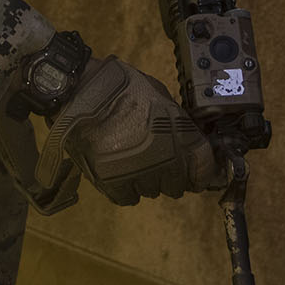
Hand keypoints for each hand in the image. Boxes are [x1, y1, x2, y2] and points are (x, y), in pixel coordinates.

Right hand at [55, 57, 229, 205]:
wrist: (80, 92)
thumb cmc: (123, 87)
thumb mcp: (161, 98)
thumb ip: (176, 123)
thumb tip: (184, 139)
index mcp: (183, 139)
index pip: (204, 171)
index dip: (200, 172)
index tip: (193, 172)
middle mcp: (166, 163)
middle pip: (177, 186)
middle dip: (169, 175)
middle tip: (155, 160)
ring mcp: (139, 176)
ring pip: (152, 191)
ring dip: (146, 179)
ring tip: (131, 160)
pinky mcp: (112, 184)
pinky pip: (128, 197)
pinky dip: (125, 187)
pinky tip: (118, 172)